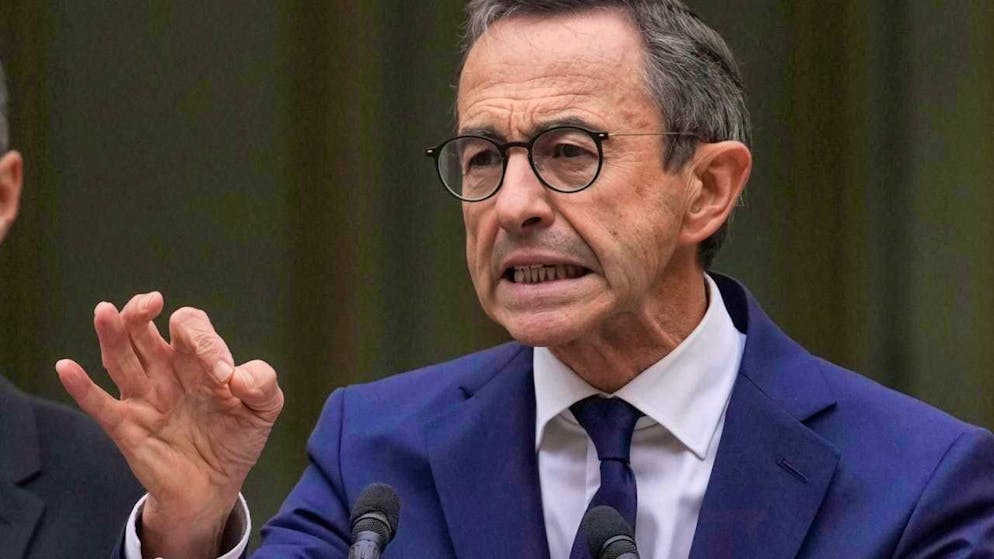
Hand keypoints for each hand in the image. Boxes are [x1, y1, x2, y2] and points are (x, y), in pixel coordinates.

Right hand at [56, 292, 282, 557]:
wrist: (215, 486)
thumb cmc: (236, 438)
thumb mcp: (263, 410)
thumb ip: (263, 385)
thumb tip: (240, 376)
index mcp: (197, 359)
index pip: (190, 329)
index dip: (204, 341)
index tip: (222, 374)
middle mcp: (165, 371)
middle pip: (143, 331)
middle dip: (141, 312)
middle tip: (149, 302)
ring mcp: (143, 397)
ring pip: (120, 358)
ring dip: (111, 334)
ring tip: (105, 311)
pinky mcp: (127, 427)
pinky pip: (99, 404)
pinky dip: (81, 387)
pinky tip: (66, 367)